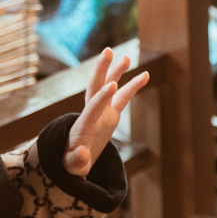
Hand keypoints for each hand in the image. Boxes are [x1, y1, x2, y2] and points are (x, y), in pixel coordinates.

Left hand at [63, 49, 149, 177]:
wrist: (74, 160)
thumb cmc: (71, 163)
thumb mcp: (72, 166)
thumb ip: (76, 160)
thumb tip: (82, 153)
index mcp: (83, 125)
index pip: (93, 108)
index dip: (102, 97)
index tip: (112, 85)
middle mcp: (92, 113)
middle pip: (95, 86)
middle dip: (101, 69)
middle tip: (108, 51)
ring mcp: (101, 111)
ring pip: (110, 87)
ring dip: (117, 71)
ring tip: (127, 57)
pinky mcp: (110, 114)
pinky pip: (124, 97)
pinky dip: (133, 86)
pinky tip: (145, 75)